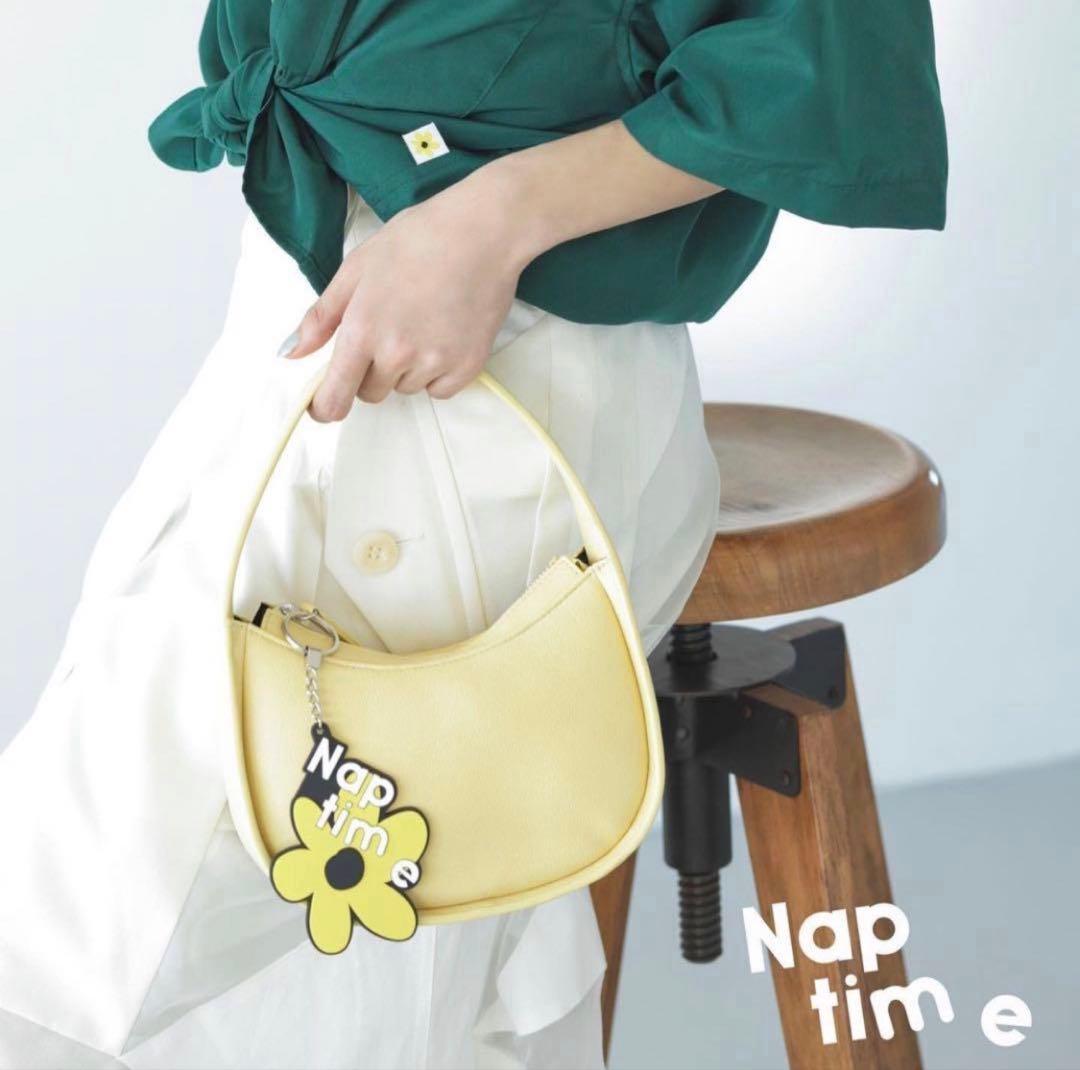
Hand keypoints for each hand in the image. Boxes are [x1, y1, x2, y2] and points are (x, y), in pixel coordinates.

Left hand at [279, 173, 536, 421]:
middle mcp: (397, 354)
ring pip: (406, 388)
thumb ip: (321, 316)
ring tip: (423, 323)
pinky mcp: (467, 367)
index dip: (325, 408)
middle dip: (371, 371)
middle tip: (389, 331)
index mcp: (362, 330)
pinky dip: (438, 372)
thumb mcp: (357, 269)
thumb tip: (290, 353)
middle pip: (371, 392)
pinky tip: (445, 334)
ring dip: (407, 369)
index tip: (324, 407)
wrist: (481, 232)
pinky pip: (440, 389)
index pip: (336, 396)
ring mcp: (435, 363)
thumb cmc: (418, 240)